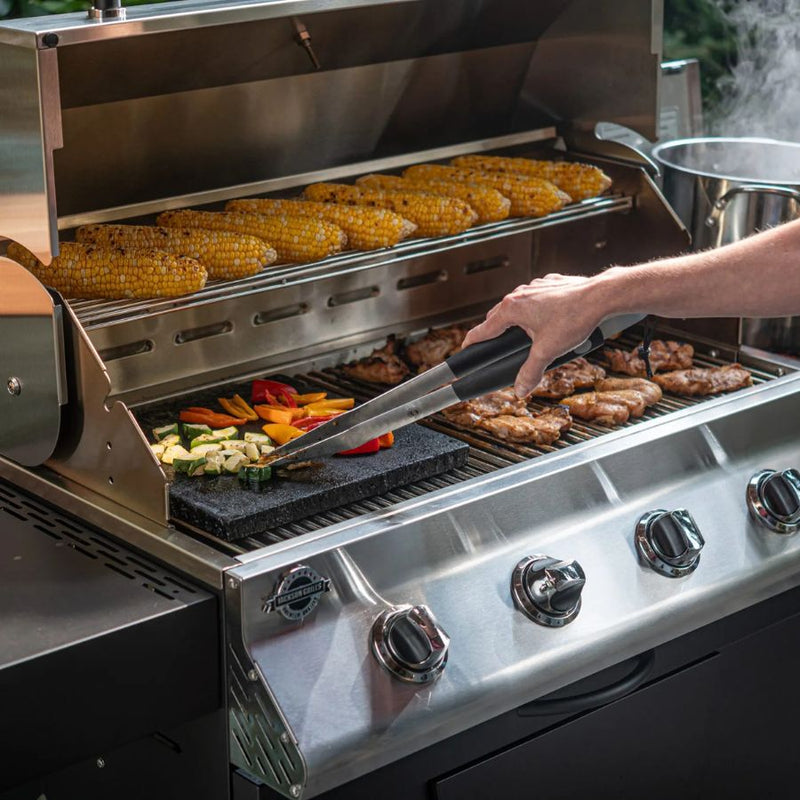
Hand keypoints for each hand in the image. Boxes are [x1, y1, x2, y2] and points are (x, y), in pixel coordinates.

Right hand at [462, 273, 609, 396]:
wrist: (600, 296)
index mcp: (512, 309)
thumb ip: (530, 371)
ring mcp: (535, 287)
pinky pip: (535, 298)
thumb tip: (520, 389)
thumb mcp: (548, 351)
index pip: (483, 329)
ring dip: (516, 319)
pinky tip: (549, 320)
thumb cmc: (574, 318)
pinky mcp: (550, 284)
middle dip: (495, 332)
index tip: (466, 348)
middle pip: (498, 316)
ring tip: (526, 335)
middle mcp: (519, 294)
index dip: (473, 342)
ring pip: (517, 305)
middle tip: (496, 346)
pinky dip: (535, 309)